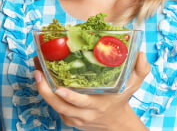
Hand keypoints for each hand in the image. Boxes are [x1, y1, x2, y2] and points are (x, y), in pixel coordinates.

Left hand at [34, 52, 150, 130]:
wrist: (116, 125)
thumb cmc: (121, 101)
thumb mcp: (132, 86)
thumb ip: (140, 70)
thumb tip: (141, 53)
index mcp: (97, 105)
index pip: (80, 104)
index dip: (69, 97)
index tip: (59, 87)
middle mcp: (83, 114)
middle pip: (59, 105)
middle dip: (45, 90)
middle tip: (37, 71)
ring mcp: (73, 117)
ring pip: (53, 105)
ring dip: (42, 88)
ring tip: (35, 69)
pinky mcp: (67, 118)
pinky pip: (53, 106)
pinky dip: (46, 91)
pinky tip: (41, 75)